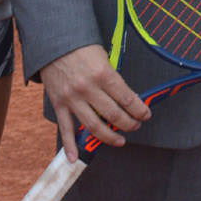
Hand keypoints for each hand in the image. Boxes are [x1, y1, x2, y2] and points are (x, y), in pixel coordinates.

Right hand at [39, 44, 150, 160]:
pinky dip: (69, 145)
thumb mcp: (104, 56)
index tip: (146, 115)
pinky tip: (75, 158)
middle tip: (136, 126)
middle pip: (113, 115)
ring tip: (120, 140)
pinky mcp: (59, 104)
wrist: (54, 42)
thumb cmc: (82, 47)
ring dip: (109, 136)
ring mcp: (72, 98)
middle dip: (129, 123)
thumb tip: (127, 98)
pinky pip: (65, 128)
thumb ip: (113, 78)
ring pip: (93, 126)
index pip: (127, 99)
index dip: (140, 110)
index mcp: (103, 74)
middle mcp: (88, 88)